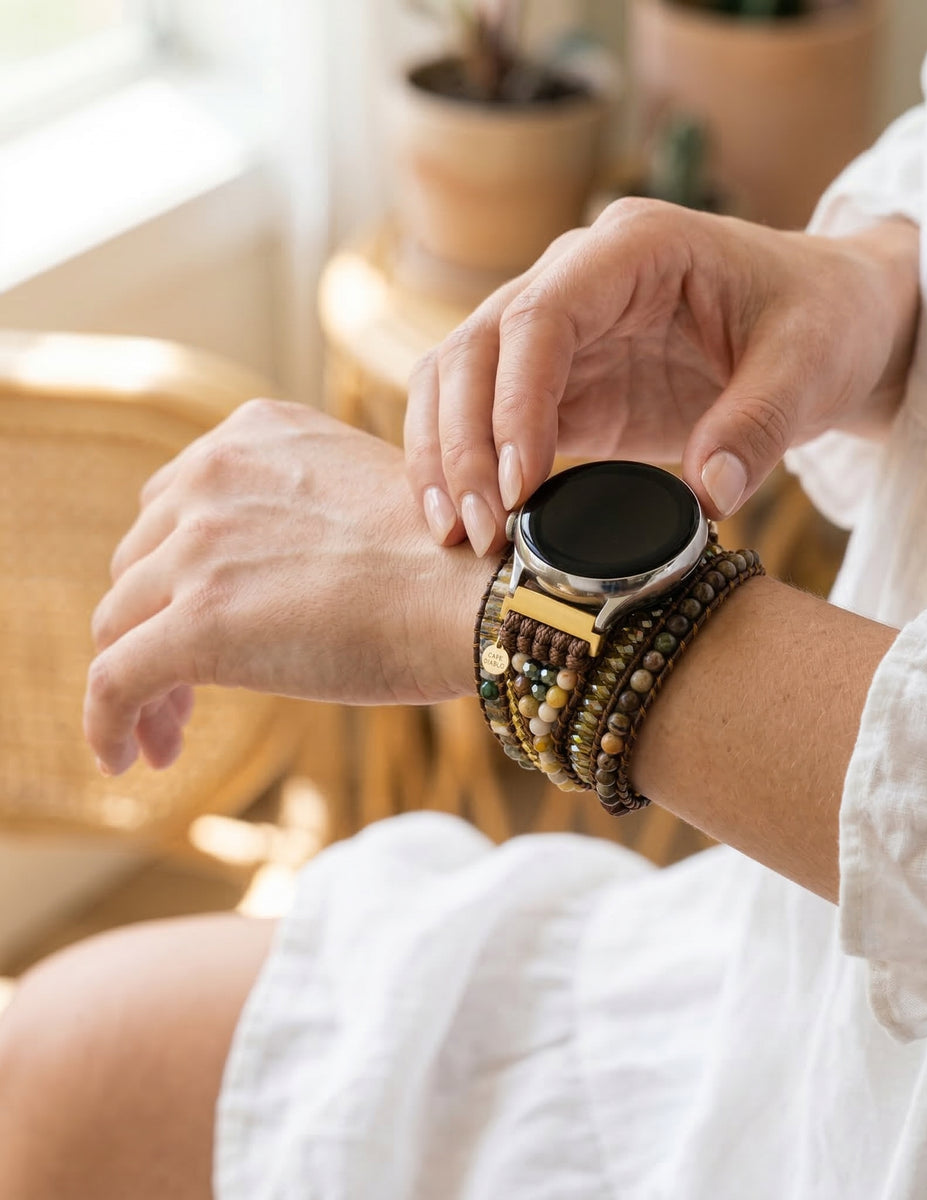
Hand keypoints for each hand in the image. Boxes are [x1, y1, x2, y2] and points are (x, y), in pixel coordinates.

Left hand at [86, 399, 495, 775]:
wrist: (482, 593)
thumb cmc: (453, 561)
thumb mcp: (361, 497)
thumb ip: (301, 512)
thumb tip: (278, 579)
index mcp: (255, 436)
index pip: (174, 507)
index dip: (173, 573)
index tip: (190, 619)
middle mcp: (213, 475)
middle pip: (140, 564)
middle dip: (154, 624)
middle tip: (184, 686)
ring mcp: (198, 547)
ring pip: (120, 624)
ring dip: (138, 680)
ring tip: (166, 732)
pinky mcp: (196, 624)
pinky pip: (113, 682)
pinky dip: (106, 724)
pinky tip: (124, 759)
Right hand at [404, 197, 918, 553]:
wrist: (829, 321)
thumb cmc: (822, 322)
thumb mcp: (811, 368)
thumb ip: (760, 425)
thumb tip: (706, 497)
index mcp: (638, 249)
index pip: (543, 314)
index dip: (516, 401)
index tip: (521, 484)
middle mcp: (579, 276)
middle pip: (478, 345)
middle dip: (464, 441)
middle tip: (479, 530)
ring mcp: (563, 331)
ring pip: (459, 376)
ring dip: (443, 453)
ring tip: (455, 535)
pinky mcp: (564, 383)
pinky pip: (484, 414)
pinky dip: (462, 463)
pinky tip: (461, 520)